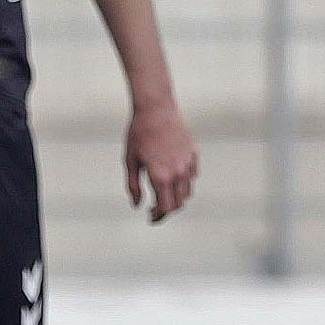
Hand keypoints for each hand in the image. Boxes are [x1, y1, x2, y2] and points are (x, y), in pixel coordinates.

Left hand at [126, 100, 198, 222]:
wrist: (156, 108)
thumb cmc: (139, 133)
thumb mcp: (130, 160)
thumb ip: (134, 185)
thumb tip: (137, 204)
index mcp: (160, 176)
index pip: (165, 208)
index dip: (158, 216)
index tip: (150, 216)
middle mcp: (178, 173)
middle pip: (178, 204)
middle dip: (166, 209)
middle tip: (154, 209)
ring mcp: (188, 164)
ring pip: (187, 192)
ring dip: (176, 197)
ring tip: (162, 193)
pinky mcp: (193, 154)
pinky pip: (192, 176)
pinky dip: (183, 182)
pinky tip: (171, 177)